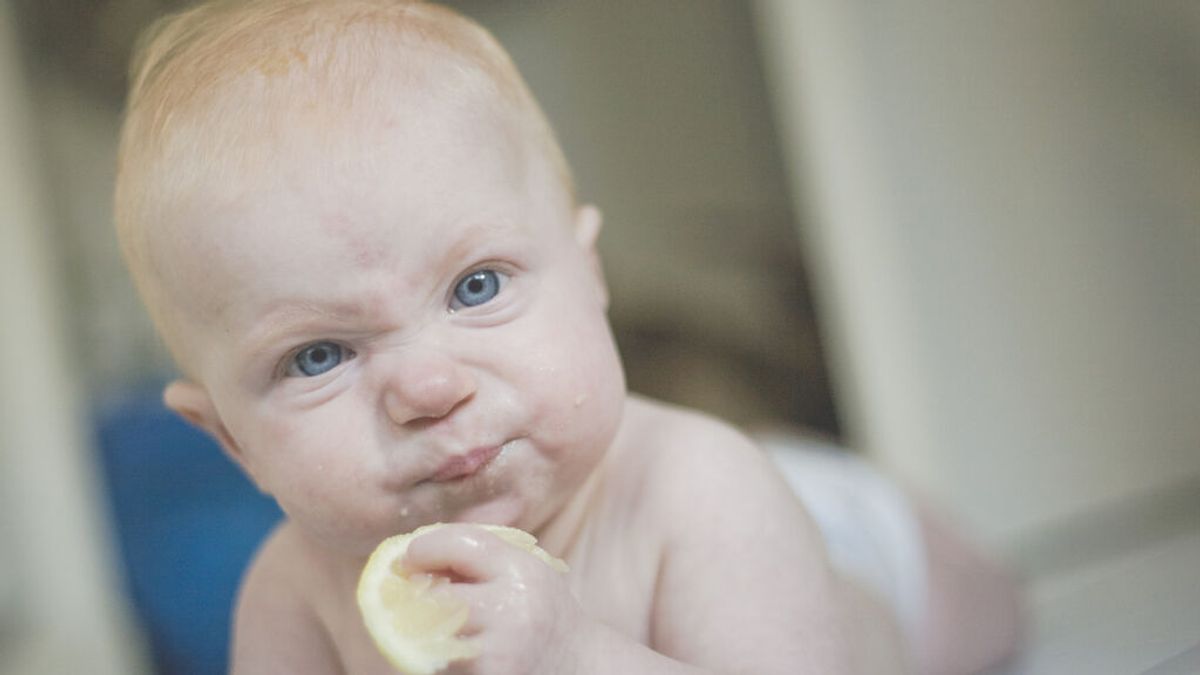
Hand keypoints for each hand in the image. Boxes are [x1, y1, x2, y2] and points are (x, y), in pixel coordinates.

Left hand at [401, 523, 592, 674]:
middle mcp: (512, 609)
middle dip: (420, 596)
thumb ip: (482, 555)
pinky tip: (460, 652)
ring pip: (433, 634)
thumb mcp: (526, 571)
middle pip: (438, 595)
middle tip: (414, 595)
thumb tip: (412, 551)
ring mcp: (499, 650)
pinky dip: (440, 656)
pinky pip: (442, 663)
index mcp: (523, 570)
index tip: (410, 556)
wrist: (582, 667)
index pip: (461, 544)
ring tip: (442, 626)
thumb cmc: (542, 613)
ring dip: (426, 629)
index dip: (426, 546)